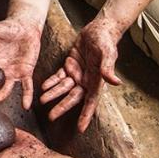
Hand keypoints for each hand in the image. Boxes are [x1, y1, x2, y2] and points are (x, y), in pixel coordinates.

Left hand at [38, 15, 123, 132]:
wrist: (100, 28)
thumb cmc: (106, 41)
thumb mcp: (108, 53)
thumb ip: (108, 68)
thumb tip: (116, 83)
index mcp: (97, 81)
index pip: (91, 102)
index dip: (85, 115)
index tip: (80, 128)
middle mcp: (86, 80)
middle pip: (73, 97)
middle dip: (62, 107)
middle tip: (51, 117)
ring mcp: (77, 73)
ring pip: (63, 87)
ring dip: (53, 94)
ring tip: (42, 101)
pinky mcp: (70, 64)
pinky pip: (59, 76)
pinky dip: (51, 81)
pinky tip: (43, 86)